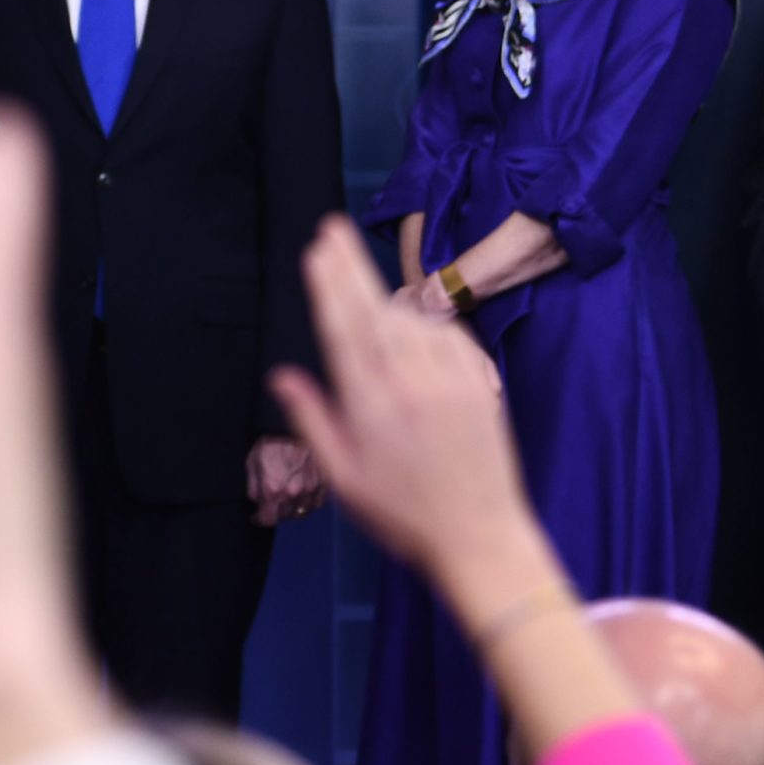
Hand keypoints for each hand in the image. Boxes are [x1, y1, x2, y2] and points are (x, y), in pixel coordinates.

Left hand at [245, 435, 323, 525]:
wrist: (292, 424)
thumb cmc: (269, 441)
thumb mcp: (252, 463)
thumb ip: (254, 489)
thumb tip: (258, 504)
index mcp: (272, 489)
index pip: (267, 520)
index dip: (260, 518)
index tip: (258, 514)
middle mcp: (293, 494)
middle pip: (284, 517)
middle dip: (276, 511)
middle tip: (272, 500)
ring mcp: (310, 490)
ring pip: (301, 512)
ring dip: (293, 508)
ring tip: (287, 495)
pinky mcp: (323, 484)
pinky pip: (315, 503)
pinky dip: (307, 501)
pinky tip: (300, 491)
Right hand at [271, 218, 532, 592]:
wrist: (482, 536)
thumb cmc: (403, 514)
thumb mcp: (345, 479)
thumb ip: (313, 421)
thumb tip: (281, 376)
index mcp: (371, 407)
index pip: (344, 331)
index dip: (329, 287)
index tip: (317, 251)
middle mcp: (410, 385)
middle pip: (374, 311)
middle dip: (350, 266)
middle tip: (331, 228)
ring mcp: (450, 381)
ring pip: (410, 321)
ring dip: (386, 301)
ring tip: (365, 296)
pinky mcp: (479, 384)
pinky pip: (447, 335)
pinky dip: (424, 323)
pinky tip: (411, 325)